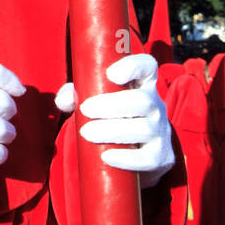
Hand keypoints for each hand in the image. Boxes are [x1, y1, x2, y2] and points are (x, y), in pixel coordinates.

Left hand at [55, 53, 173, 188]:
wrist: (141, 155)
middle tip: (85, 109)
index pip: (148, 66)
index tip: (110, 74)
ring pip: (144, 128)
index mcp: (143, 86)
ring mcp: (161, 132)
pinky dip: (126, 158)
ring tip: (86, 133)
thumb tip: (63, 100)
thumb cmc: (115, 119)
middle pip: (143, 101)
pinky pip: (147, 158)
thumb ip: (78, 95)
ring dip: (112, 130)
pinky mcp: (160, 157)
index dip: (133, 66)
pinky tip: (106, 156)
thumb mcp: (99, 101)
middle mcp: (156, 106)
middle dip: (112, 105)